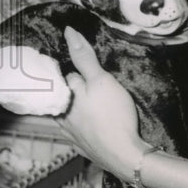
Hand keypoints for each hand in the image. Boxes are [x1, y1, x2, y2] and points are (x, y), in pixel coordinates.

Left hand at [53, 27, 147, 182]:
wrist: (125, 155)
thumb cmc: (113, 115)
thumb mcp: (101, 80)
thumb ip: (84, 57)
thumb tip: (68, 31)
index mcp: (65, 97)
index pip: (63, 75)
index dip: (72, 67)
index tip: (80, 63)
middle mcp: (63, 115)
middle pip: (63, 95)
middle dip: (70, 87)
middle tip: (85, 80)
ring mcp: (71, 133)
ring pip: (66, 113)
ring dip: (72, 107)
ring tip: (83, 100)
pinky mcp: (82, 145)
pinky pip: (75, 131)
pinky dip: (79, 124)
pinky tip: (87, 123)